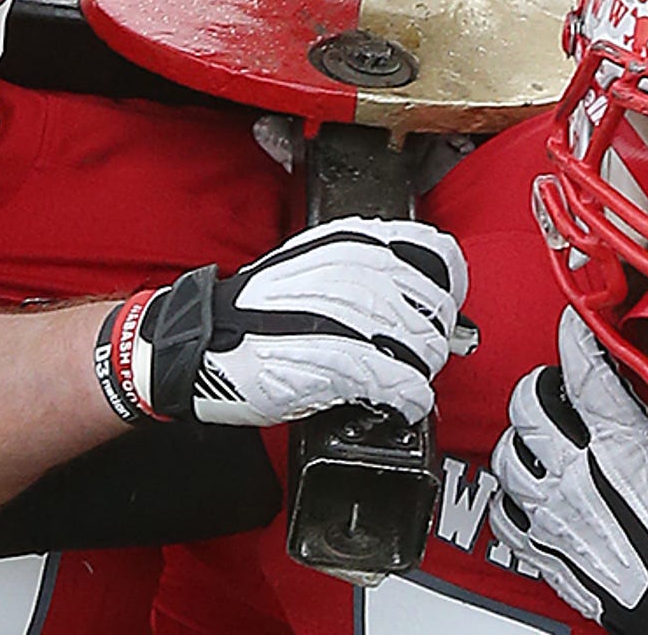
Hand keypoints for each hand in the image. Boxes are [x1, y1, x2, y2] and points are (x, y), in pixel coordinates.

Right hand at [95, 217, 473, 428]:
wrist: (202, 345)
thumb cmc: (253, 313)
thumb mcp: (313, 267)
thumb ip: (365, 273)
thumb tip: (417, 295)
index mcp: (355, 243)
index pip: (441, 257)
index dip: (445, 291)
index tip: (434, 312)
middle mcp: (362, 272)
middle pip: (439, 311)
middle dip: (431, 339)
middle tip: (406, 356)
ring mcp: (355, 316)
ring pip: (429, 350)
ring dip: (418, 373)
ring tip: (392, 381)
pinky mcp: (346, 363)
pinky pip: (407, 386)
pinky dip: (408, 401)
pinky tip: (393, 404)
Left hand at [489, 314, 647, 634]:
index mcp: (623, 446)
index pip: (583, 369)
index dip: (577, 335)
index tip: (579, 324)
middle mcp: (580, 476)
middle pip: (529, 404)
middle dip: (544, 385)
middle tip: (564, 388)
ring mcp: (558, 516)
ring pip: (508, 455)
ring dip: (522, 439)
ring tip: (543, 436)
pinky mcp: (550, 554)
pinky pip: (506, 514)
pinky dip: (512, 496)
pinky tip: (530, 491)